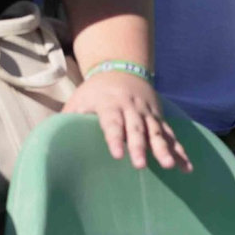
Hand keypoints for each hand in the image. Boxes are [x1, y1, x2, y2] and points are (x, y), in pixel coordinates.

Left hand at [63, 70, 192, 170]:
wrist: (122, 68)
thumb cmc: (95, 91)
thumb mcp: (79, 99)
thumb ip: (68, 118)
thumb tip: (48, 139)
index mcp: (110, 103)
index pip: (112, 122)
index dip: (114, 137)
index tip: (116, 154)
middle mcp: (131, 107)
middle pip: (136, 128)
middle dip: (139, 146)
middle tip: (140, 165)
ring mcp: (147, 112)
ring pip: (157, 131)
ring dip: (163, 149)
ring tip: (169, 166)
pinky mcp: (158, 118)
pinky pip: (171, 134)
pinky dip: (179, 150)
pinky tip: (186, 166)